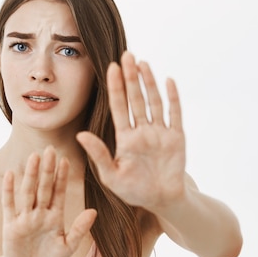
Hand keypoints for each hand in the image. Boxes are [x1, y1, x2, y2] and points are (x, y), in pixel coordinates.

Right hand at [1, 146, 96, 256]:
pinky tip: (11, 174)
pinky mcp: (10, 224)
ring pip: (28, 192)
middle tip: (50, 149)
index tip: (65, 160)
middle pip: (44, 187)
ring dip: (31, 175)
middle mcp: (39, 212)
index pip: (58, 192)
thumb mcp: (67, 247)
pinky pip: (9, 204)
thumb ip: (79, 229)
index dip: (61, 177)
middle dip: (47, 169)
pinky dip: (9, 189)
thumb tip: (93, 211)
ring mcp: (24, 217)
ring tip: (34, 156)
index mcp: (54, 216)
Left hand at [76, 51, 186, 210]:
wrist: (163, 201)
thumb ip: (98, 154)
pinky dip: (172, 97)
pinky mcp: (176, 137)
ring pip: (153, 102)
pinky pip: (174, 114)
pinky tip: (168, 80)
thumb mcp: (111, 176)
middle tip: (126, 55)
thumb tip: (80, 134)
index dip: (115, 88)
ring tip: (142, 63)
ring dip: (149, 82)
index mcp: (125, 138)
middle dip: (131, 77)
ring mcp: (160, 132)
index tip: (110, 68)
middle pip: (135, 99)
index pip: (119, 107)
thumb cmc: (134, 191)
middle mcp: (142, 131)